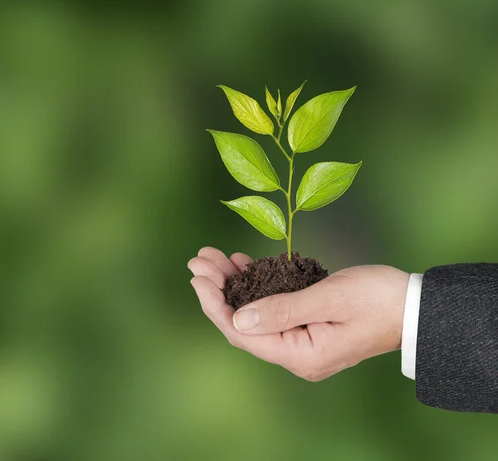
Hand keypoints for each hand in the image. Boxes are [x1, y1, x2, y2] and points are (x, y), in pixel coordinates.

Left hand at [188, 247, 408, 380]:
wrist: (415, 306)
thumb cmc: (378, 299)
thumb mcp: (329, 298)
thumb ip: (282, 310)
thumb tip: (236, 318)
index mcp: (301, 354)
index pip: (241, 332)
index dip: (214, 303)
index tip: (197, 275)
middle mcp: (296, 354)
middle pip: (243, 323)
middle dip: (218, 290)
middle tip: (199, 259)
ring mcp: (302, 342)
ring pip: (254, 314)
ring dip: (233, 285)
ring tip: (214, 258)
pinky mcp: (308, 327)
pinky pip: (272, 309)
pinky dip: (256, 286)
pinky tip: (243, 265)